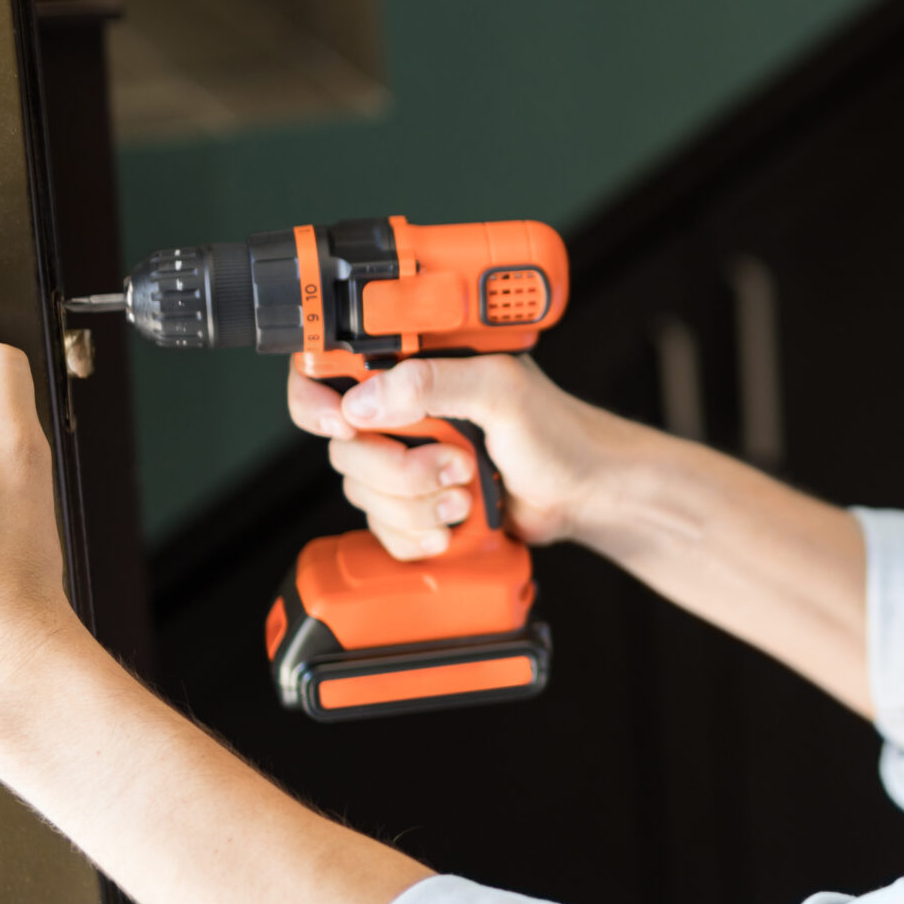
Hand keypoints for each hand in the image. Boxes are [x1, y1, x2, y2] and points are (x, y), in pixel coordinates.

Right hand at [288, 354, 644, 559]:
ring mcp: (407, 461)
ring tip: (468, 493)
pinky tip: (458, 523)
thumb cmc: (558, 433)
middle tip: (455, 465)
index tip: (343, 424)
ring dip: (417, 505)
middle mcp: (403, 413)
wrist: (585, 494)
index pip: (330, 372)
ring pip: (362, 493)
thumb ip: (435, 382)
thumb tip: (365, 399)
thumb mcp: (502, 392)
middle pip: (344, 447)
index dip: (318, 402)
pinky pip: (382, 531)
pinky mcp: (415, 506)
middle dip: (399, 469)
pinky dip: (419, 535)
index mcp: (416, 368)